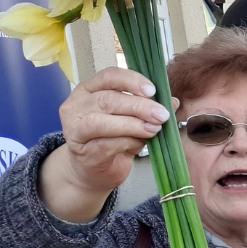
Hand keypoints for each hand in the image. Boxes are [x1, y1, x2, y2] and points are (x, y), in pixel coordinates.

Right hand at [40, 68, 168, 221]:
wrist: (94, 171)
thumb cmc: (112, 140)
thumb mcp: (132, 120)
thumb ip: (149, 109)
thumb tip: (172, 102)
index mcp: (89, 90)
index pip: (108, 76)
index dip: (131, 80)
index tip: (152, 90)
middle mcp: (76, 106)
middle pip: (108, 99)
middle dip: (139, 106)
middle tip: (162, 115)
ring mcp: (74, 129)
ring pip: (101, 122)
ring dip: (132, 125)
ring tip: (154, 129)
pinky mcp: (80, 151)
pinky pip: (105, 144)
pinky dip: (127, 142)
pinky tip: (140, 143)